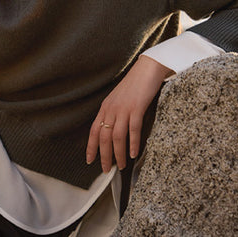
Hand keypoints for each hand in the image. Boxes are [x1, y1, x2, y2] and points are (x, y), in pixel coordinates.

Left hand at [86, 55, 173, 172]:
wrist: (148, 68)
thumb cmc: (135, 84)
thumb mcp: (119, 98)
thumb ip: (114, 112)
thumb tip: (112, 129)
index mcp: (105, 107)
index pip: (94, 130)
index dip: (91, 147)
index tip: (89, 160)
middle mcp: (111, 109)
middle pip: (104, 137)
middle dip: (104, 155)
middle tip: (106, 169)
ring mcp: (123, 109)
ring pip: (117, 136)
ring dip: (118, 154)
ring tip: (121, 165)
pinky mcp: (136, 108)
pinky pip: (133, 130)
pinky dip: (133, 143)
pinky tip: (133, 153)